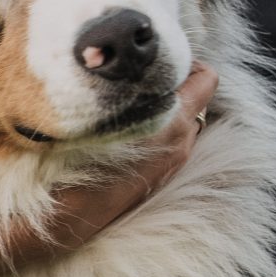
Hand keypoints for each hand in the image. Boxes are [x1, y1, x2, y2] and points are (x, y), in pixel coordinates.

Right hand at [8, 64, 216, 268]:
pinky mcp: (165, 175)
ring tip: (133, 104)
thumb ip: (130, 86)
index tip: (151, 63)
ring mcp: (176, 160)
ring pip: (187, 119)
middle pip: (199, 96)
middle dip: (176, 84)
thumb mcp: (102, 110)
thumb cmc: (78, 157)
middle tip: (141, 80)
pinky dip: (162, 129)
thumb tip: (137, 63)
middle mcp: (182, 141)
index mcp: (174, 121)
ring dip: (169, 108)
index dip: (181, 63)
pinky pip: (175, 139)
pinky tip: (130, 132)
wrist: (70, 214)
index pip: (206, 77)